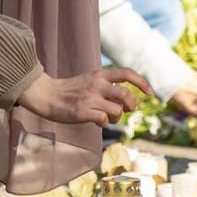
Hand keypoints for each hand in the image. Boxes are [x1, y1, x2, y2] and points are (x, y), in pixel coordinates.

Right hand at [17, 67, 152, 126]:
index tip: (150, 93)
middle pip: (127, 96)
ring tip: (107, 117)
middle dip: (132, 106)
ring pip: (117, 110)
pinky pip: (104, 120)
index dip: (142, 83)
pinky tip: (95, 121)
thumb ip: (108, 88)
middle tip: (126, 110)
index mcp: (100, 75)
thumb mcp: (90, 81)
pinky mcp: (82, 111)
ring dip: (117, 117)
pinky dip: (103, 123)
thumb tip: (127, 102)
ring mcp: (90, 98)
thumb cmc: (70, 92)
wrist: (46, 95)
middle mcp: (97, 85)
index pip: (127, 73)